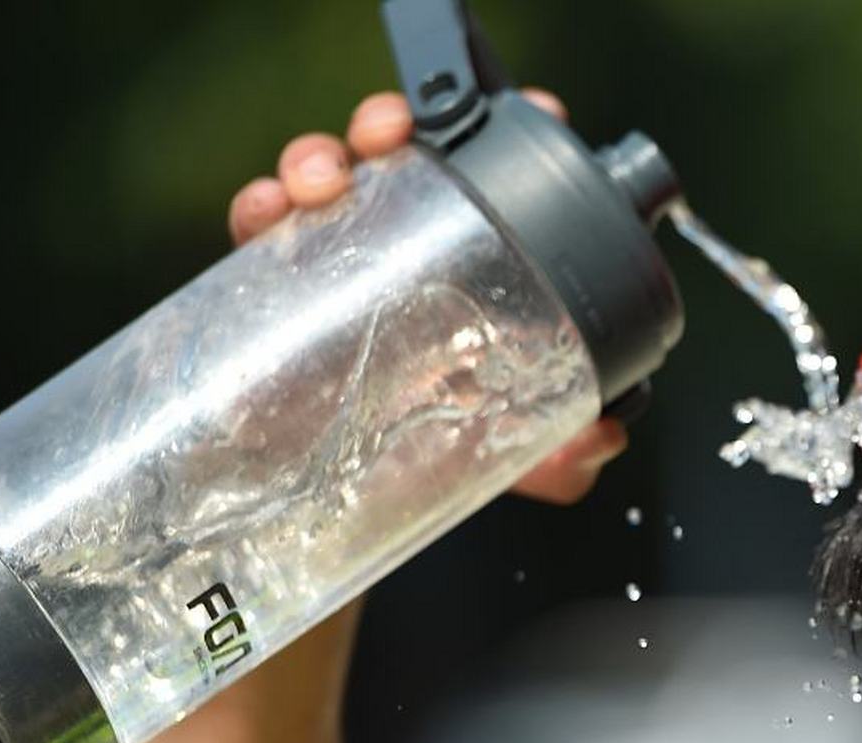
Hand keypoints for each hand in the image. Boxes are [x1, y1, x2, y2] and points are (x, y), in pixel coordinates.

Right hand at [226, 89, 627, 505]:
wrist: (360, 506)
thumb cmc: (447, 456)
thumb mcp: (516, 455)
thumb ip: (564, 456)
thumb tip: (602, 434)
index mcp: (473, 271)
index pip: (496, 187)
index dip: (519, 141)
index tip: (541, 116)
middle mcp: (407, 251)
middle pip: (404, 160)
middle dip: (394, 125)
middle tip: (394, 134)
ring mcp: (342, 260)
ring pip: (327, 178)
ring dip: (319, 158)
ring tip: (323, 181)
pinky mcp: (278, 284)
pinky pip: (261, 229)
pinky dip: (258, 206)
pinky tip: (268, 212)